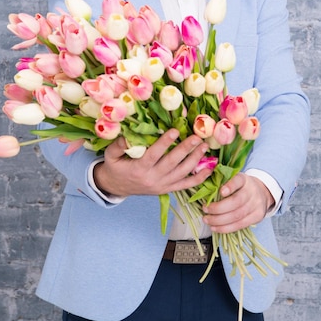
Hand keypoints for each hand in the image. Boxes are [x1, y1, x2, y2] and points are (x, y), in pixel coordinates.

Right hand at [93, 129, 211, 196]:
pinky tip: (209, 168)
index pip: (154, 155)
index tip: (175, 130)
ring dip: (195, 160)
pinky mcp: (168, 189)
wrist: (117, 187)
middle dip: (186, 149)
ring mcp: (162, 185)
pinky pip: (186, 185)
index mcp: (139, 169)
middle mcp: (153, 179)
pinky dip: (199, 178)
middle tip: (197, 137)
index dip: (165, 143)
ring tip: (204, 147)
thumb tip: (127, 136)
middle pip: (172, 163)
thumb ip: (118, 145)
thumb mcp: (111, 156)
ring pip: (182, 173)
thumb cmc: (116, 167)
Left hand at [202, 173, 274, 233]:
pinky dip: (225, 228)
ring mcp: (256, 205)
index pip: (238, 181)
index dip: (230, 186)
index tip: (221, 191)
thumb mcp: (233, 180)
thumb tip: (204, 190)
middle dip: (218, 208)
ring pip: (237, 216)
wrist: (261, 193)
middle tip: (205, 209)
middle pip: (236, 202)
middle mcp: (252, 191)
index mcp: (244, 179)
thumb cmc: (241, 187)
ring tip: (207, 220)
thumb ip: (222, 183)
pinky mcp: (257, 217)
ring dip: (219, 220)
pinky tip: (215, 227)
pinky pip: (240, 225)